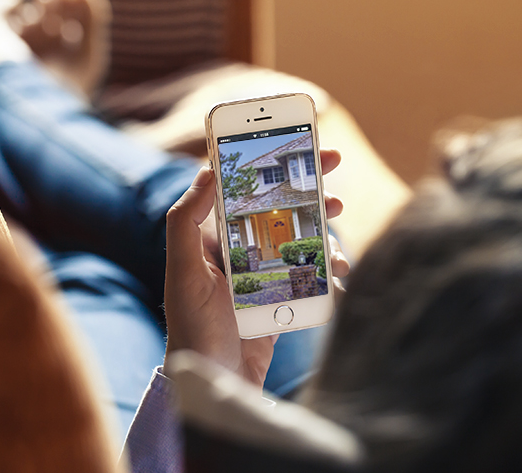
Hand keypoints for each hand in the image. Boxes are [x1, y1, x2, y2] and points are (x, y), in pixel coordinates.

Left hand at [163, 149, 348, 385]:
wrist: (215, 383)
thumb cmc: (191, 329)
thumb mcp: (182, 273)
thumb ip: (186, 222)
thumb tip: (206, 169)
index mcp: (213, 236)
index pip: (241, 185)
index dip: (266, 158)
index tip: (292, 137)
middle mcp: (239, 247)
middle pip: (278, 203)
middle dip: (306, 180)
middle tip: (333, 160)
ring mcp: (264, 271)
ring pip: (301, 233)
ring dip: (323, 222)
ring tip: (339, 221)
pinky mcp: (283, 294)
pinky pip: (311, 268)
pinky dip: (328, 262)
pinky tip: (339, 268)